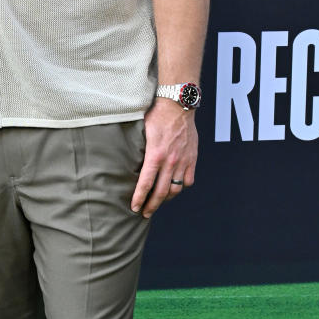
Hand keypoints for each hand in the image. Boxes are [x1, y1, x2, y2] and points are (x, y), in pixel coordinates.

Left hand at [130, 99, 197, 218]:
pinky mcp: (192, 158)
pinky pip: (188, 180)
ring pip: (176, 189)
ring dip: (166, 199)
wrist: (178, 105)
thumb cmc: (157, 116)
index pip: (145, 183)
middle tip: (145, 213)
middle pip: (161, 192)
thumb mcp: (142, 132)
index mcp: (155, 155)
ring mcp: (183, 161)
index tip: (134, 207)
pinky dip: (182, 187)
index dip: (139, 198)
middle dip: (152, 205)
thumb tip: (126, 161)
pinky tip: (174, 188)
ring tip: (158, 202)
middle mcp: (170, 161)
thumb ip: (138, 150)